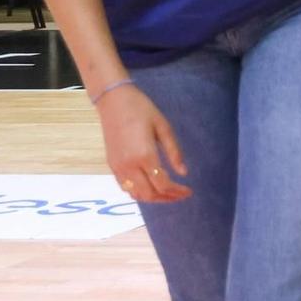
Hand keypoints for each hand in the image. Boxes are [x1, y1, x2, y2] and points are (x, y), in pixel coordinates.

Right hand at [96, 85, 191, 202]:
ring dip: (153, 198)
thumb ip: (174, 152)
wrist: (113, 101)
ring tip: (168, 193)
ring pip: (135, 194)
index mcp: (145, 156)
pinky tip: (151, 186)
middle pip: (149, 194)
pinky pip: (125, 187)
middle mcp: (129, 166)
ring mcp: (118, 167)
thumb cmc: (142, 110)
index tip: (189, 191)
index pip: (162, 184)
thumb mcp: (164, 127)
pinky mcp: (111, 165)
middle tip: (181, 194)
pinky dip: (139, 192)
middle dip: (166, 198)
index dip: (177, 192)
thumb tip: (184, 173)